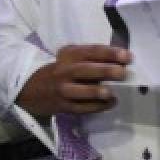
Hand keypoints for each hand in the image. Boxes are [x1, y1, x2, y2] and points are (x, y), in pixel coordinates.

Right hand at [16, 45, 131, 117]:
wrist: (32, 89)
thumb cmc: (60, 71)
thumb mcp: (70, 58)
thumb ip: (92, 58)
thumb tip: (123, 61)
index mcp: (69, 55)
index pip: (90, 51)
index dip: (109, 53)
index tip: (127, 56)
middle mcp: (64, 71)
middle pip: (84, 70)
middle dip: (103, 70)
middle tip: (122, 73)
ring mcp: (62, 89)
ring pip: (78, 91)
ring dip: (94, 91)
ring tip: (110, 93)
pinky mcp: (63, 105)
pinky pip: (80, 107)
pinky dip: (96, 106)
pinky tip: (110, 103)